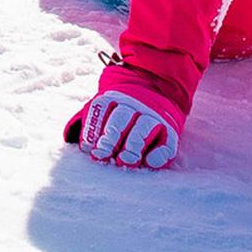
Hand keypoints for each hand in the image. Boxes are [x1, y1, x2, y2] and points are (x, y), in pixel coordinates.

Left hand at [65, 70, 184, 168]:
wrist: (157, 89)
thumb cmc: (121, 110)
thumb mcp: (105, 108)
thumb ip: (93, 123)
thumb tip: (81, 145)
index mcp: (113, 97)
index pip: (101, 110)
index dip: (93, 129)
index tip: (88, 148)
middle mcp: (134, 104)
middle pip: (120, 119)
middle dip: (110, 138)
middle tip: (102, 155)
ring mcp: (153, 115)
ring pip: (143, 128)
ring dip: (133, 146)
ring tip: (124, 161)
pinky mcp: (170, 130)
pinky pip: (167, 141)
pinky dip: (159, 153)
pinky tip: (149, 163)